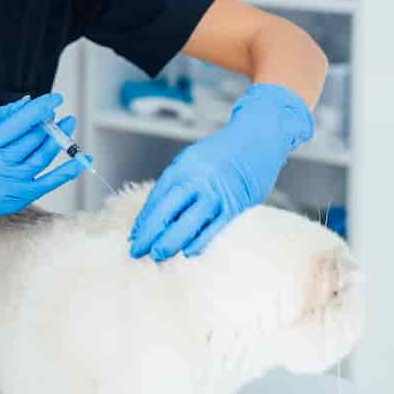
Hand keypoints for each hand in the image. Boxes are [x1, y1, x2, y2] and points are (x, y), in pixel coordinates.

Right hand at [0, 94, 85, 232]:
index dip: (40, 109)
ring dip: (59, 139)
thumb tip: (29, 102)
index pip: (17, 123)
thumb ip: (1, 115)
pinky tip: (82, 159)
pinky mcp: (21, 197)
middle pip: (31, 140)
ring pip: (42, 157)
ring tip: (68, 124)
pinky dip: (67, 171)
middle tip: (57, 113)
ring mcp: (11, 183)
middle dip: (49, 123)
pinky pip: (49, 182)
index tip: (55, 99)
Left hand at [129, 83, 313, 260]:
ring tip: (158, 255)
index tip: (134, 236)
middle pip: (167, 211)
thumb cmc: (223, 152)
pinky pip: (215, 227)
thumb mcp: (192, 159)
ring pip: (189, 223)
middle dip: (150, 233)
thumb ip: (176, 184)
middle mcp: (198, 179)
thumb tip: (154, 214)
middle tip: (137, 251)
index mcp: (183, 166)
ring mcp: (217, 192)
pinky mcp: (236, 203)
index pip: (157, 197)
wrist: (259, 138)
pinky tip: (188, 251)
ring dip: (171, 242)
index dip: (144, 219)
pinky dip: (200, 241)